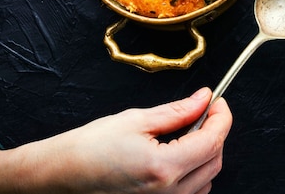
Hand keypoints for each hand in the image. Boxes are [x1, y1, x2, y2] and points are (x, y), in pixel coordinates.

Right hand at [0, 87, 231, 193]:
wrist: (63, 174)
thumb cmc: (91, 146)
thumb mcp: (135, 119)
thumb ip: (176, 111)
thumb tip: (202, 99)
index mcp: (163, 167)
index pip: (212, 140)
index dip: (221, 116)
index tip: (218, 100)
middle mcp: (169, 193)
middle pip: (215, 160)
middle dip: (216, 131)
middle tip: (204, 109)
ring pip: (207, 178)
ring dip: (207, 152)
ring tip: (188, 130)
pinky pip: (193, 191)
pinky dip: (195, 170)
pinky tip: (179, 153)